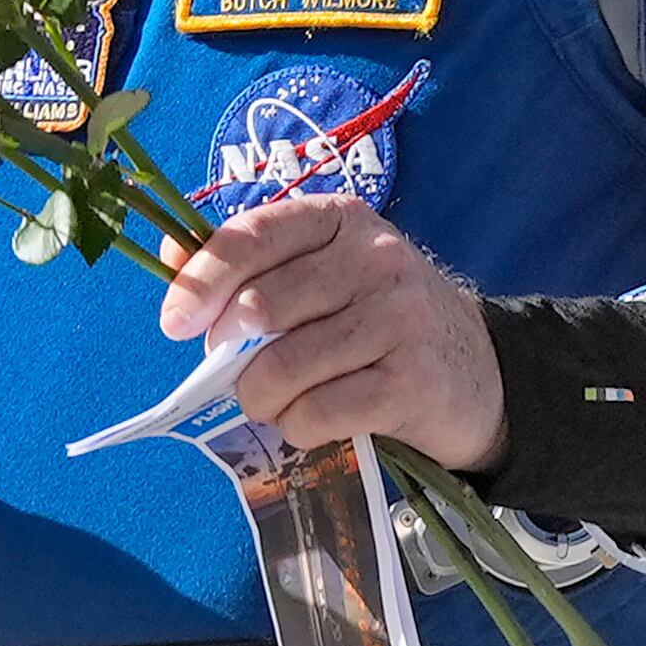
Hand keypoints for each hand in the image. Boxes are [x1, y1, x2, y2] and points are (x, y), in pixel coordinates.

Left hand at [163, 191, 506, 469]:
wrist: (477, 372)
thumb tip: (168, 255)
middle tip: (245, 376)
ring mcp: (400, 318)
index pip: (253, 237)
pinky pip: (318, 412)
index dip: (203, 280)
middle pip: (261, 309)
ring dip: (264, 399)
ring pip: (284, 366)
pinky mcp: (411, 381)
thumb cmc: (378, 322)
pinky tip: (315, 420)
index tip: (176, 323)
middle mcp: (376, 258)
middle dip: (233, 357)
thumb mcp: (322, 274)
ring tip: (279, 403)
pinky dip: (299, 426)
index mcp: (341, 219)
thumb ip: (249, 264)